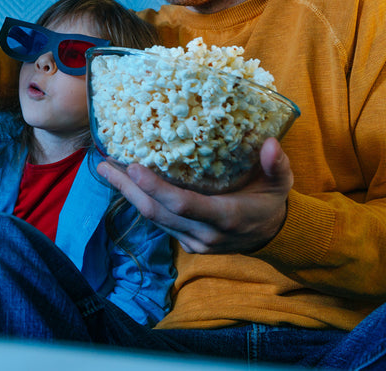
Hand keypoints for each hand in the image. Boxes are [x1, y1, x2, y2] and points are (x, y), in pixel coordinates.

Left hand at [97, 138, 292, 253]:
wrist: (272, 237)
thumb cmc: (271, 202)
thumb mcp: (281, 183)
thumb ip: (276, 164)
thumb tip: (271, 143)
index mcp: (226, 217)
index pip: (183, 205)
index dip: (156, 188)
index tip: (132, 168)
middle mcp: (205, 234)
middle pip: (157, 213)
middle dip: (128, 189)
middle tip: (105, 164)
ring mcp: (194, 241)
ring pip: (153, 219)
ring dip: (129, 194)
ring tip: (108, 169)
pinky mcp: (186, 243)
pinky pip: (159, 223)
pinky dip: (142, 202)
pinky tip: (127, 183)